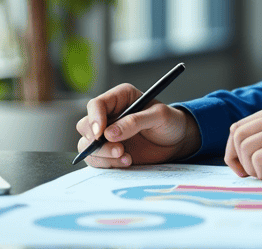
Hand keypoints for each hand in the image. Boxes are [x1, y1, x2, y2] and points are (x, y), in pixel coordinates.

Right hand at [75, 83, 200, 167]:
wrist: (176, 141)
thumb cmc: (170, 122)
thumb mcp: (160, 116)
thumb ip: (136, 121)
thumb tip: (110, 133)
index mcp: (119, 98)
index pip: (96, 105)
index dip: (94, 119)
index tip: (100, 134)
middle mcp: (109, 115)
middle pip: (85, 126)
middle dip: (97, 141)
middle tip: (119, 149)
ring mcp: (106, 134)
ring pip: (87, 145)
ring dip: (103, 155)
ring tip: (126, 157)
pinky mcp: (108, 151)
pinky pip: (96, 159)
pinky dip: (108, 164)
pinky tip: (127, 162)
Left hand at [224, 101, 261, 181]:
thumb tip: (244, 154)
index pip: (239, 126)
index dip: (234, 149)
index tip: (242, 167)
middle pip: (237, 135)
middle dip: (236, 159)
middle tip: (249, 174)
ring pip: (245, 148)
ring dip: (251, 168)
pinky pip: (258, 159)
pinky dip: (261, 172)